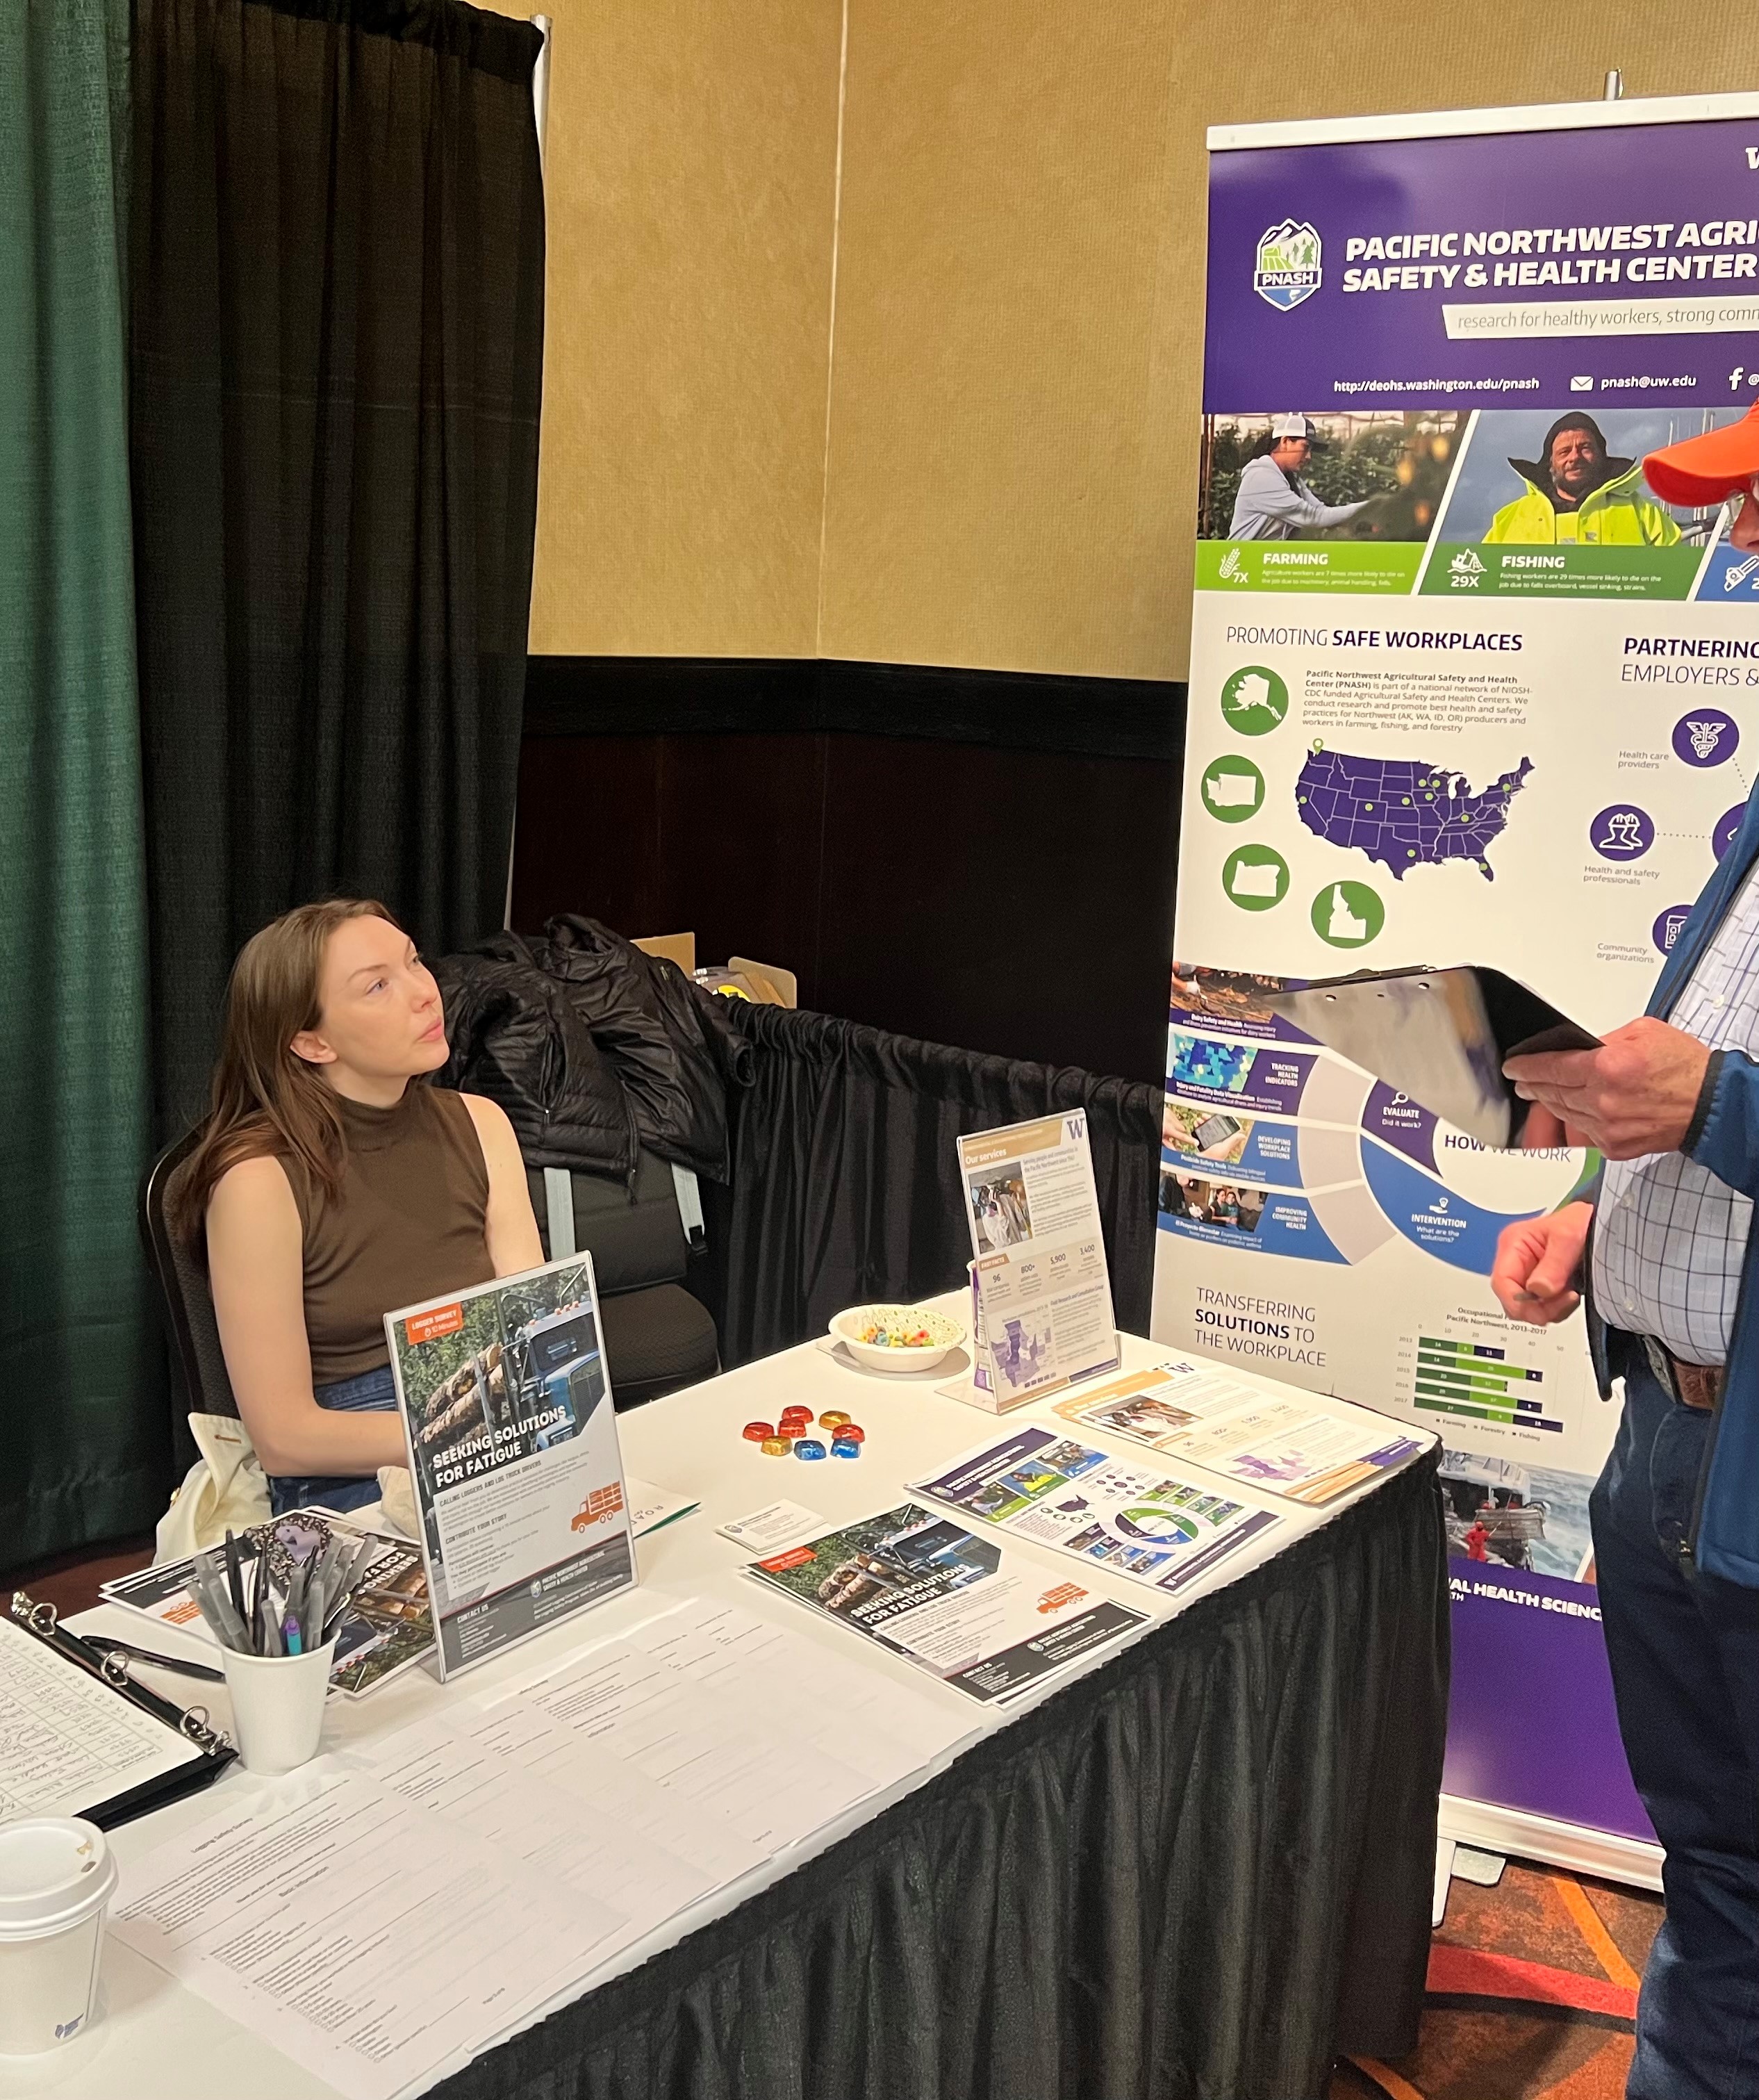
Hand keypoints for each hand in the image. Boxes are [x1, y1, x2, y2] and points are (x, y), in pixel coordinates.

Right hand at [1491, 1200, 1593, 1324]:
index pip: (1502, 1281)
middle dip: (1537, 1308)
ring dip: (1550, 1309)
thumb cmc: (1583, 1220)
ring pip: (1527, 1307)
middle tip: (1563, 1302)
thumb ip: (1554, 1264)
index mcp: (1514, 1243)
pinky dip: (1558, 1308)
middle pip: (1512, 1299)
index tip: (1541, 1311)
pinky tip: (1571, 1296)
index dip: (1518, 1301)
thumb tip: (1538, 1289)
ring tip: (1571, 1295)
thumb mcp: (1569, 1237)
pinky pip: (1543, 1307)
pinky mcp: (1544, 1285)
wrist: (1604, 1224)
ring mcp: (1530, 1275)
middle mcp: (1517, 1261)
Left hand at [1503, 1017, 1709, 1159]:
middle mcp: (1603, 1100)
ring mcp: (1607, 1127)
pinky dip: (1576, 1119)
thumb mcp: (1642, 1032)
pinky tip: (1573, 1109)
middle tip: (1522, 1080)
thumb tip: (1577, 1047)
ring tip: (1542, 1092)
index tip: (1514, 1066)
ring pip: (1564, 1113)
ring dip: (1550, 1102)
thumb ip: (1603, 1039)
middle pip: (1552, 1092)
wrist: (1712, 1105)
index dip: (1526, 1067)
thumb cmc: (1685, 1068)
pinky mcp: (1614, 1146)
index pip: (1551, 1067)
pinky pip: (1583, 1131)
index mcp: (1607, 1068)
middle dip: (1533, 1085)